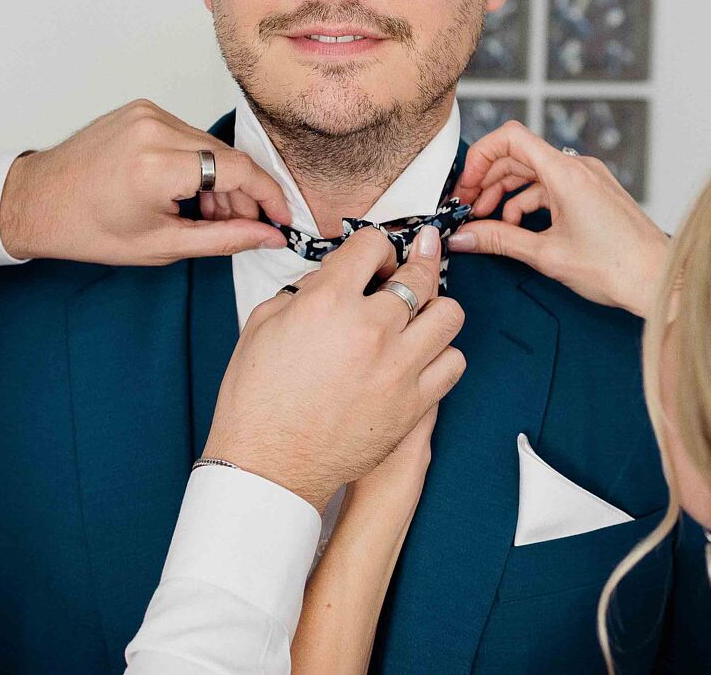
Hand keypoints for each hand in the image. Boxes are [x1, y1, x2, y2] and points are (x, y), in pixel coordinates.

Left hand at [0, 100, 289, 264]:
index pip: (238, 170)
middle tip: (242, 227)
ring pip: (210, 145)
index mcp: (157, 166)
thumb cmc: (88, 229)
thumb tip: (267, 235)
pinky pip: (187, 134)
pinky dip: (197, 163)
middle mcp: (154, 129)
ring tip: (206, 215)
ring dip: (220, 179)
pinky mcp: (141, 108)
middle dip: (243, 194)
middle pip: (228, 156)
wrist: (37, 201)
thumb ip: (223, 239)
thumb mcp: (161, 245)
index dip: (269, 195)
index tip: (281, 218)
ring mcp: (146, 113)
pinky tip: (187, 192)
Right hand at [203, 226, 465, 510]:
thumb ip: (304, 291)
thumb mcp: (263, 324)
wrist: (268, 466)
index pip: (373, 244)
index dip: (375, 245)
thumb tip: (333, 278)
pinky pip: (453, 364)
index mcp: (328, 302)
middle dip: (417, 261)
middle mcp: (370, 329)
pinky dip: (441, 354)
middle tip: (415, 261)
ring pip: (448, 316)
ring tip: (419, 315)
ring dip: (434, 308)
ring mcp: (398, 368)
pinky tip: (421, 356)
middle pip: (419, 275)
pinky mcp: (414, 405)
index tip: (375, 256)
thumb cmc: (257, 400)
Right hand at [446, 121, 669, 316]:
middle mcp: (579, 167)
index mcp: (567, 172)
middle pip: (519, 156)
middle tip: (470, 210)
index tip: (466, 185)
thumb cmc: (617, 268)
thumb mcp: (547, 255)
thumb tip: (465, 237)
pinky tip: (522, 230)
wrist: (661, 282)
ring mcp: (589, 179)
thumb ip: (500, 240)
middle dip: (489, 182)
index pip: (511, 138)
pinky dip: (531, 204)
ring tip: (492, 225)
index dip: (481, 156)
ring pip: (535, 174)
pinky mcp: (595, 194)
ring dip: (508, 196)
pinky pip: (553, 188)